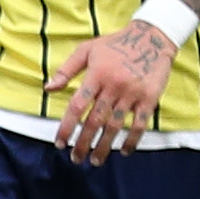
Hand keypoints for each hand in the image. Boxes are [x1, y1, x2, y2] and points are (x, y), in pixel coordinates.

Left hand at [47, 19, 177, 164]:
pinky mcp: (149, 98)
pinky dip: (132, 140)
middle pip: (94, 121)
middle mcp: (113, 86)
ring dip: (104, 146)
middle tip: (75, 159)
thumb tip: (48, 89)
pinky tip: (124, 151)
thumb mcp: (87, 50)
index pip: (77, 106)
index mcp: (96, 75)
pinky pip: (140, 124)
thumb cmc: (114, 44)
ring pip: (115, 126)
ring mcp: (132, 94)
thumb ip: (66, 70)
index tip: (60, 143)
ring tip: (95, 161)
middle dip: (83, 143)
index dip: (67, 127)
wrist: (151, 37)